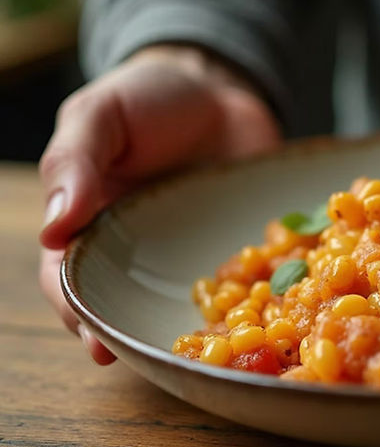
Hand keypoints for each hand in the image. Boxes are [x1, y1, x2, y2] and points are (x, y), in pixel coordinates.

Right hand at [39, 45, 281, 363]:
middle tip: (146, 361)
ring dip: (190, 335)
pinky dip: (249, 306)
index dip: (77, 312)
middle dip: (133, 337)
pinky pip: (241, 286)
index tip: (93, 337)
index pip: (71, 279)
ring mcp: (189, 257)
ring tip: (201, 358)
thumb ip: (74, 163)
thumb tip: (51, 228)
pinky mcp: (236, 251)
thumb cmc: (147, 96)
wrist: (219, 86)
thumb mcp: (100, 115)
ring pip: (182, 308)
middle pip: (125, 307)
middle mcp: (136, 253)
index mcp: (89, 225)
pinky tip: (261, 322)